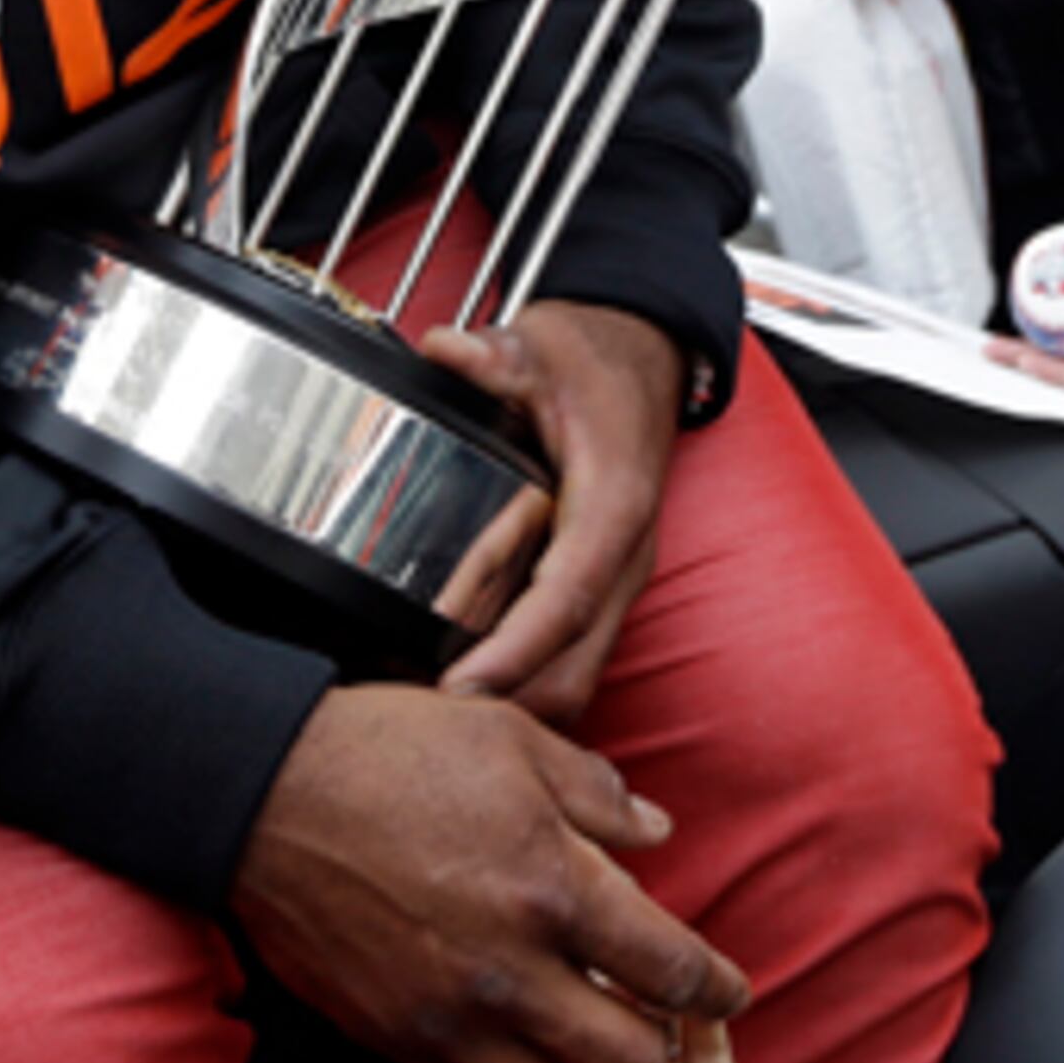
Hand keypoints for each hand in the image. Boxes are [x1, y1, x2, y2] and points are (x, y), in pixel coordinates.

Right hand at [234, 687, 750, 1062]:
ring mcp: (450, 1019)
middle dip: (659, 1049)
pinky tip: (523, 1050)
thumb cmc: (391, 751)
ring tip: (590, 1043)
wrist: (265, 792)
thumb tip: (657, 827)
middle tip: (657, 1021)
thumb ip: (598, 792)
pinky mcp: (396, 1042)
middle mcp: (511, 970)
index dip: (717, 988)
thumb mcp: (512, 739)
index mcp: (554, 888)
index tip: (728, 989)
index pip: (672, 971)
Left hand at [418, 301, 683, 724]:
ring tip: (427, 705)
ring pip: (575, 676)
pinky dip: (521, 680)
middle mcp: (622, 558)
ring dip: (513, 702)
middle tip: (419, 717)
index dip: (513, 653)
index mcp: (614, 506)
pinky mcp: (598, 588)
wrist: (644, 359)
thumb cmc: (598, 361)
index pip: (567, 601)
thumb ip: (498, 355)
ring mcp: (614, 580)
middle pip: (574, 668)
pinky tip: (458, 675)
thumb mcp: (545, 345)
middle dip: (505, 705)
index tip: (456, 689)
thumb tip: (448, 350)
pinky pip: (568, 658)